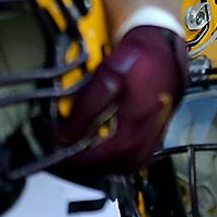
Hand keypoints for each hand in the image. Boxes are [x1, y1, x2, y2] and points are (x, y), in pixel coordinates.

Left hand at [58, 23, 186, 176]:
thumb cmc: (139, 58)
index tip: (53, 150)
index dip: (71, 158)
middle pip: (110, 168)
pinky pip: (132, 158)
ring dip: (99, 163)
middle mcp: (146, 138)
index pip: (98, 158)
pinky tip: (101, 147)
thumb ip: (86, 107)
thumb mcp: (108, 76)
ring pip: (122, 166)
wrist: (163, 48)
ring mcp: (152, 138)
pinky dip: (113, 158)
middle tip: (62, 155)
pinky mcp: (154, 135)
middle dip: (84, 165)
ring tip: (78, 152)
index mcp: (136, 127)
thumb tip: (65, 135)